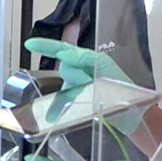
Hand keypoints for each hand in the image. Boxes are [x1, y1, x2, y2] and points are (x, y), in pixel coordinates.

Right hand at [24, 38, 145, 133]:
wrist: (132, 112)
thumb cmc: (121, 86)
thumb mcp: (104, 67)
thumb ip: (83, 58)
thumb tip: (64, 54)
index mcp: (87, 60)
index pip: (63, 49)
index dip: (46, 46)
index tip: (29, 45)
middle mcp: (80, 71)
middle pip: (65, 69)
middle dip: (75, 75)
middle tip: (91, 83)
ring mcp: (78, 87)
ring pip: (66, 86)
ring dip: (72, 90)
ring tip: (91, 97)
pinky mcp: (78, 101)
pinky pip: (65, 100)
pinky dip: (58, 107)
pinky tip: (50, 115)